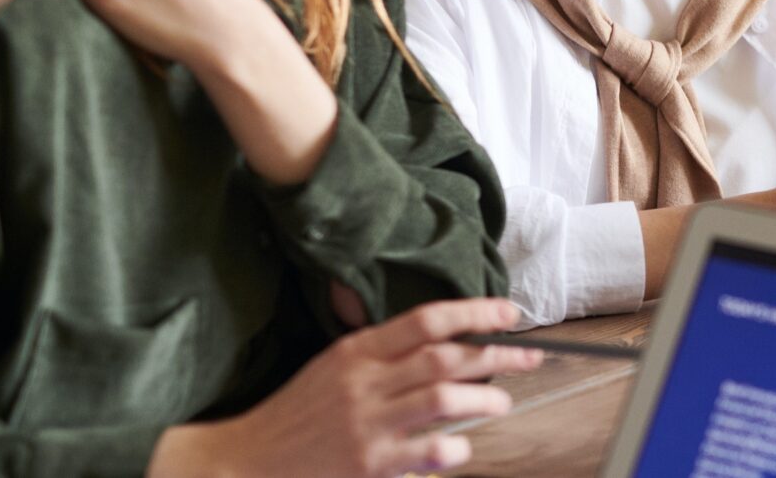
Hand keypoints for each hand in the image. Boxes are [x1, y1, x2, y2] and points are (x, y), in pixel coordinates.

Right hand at [148, 299, 542, 477]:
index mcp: (355, 352)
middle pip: (445, 358)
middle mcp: (364, 383)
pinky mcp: (368, 464)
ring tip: (500, 403)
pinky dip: (454, 448)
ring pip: (444, 400)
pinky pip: (428, 452)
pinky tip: (460, 447)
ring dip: (484, 400)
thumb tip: (444, 341)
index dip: (474, 313)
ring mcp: (367, 424)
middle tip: (529, 356)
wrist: (246, 460)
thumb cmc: (296, 413)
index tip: (509, 314)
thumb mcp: (332, 367)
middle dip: (497, 355)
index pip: (425, 321)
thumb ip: (381, 353)